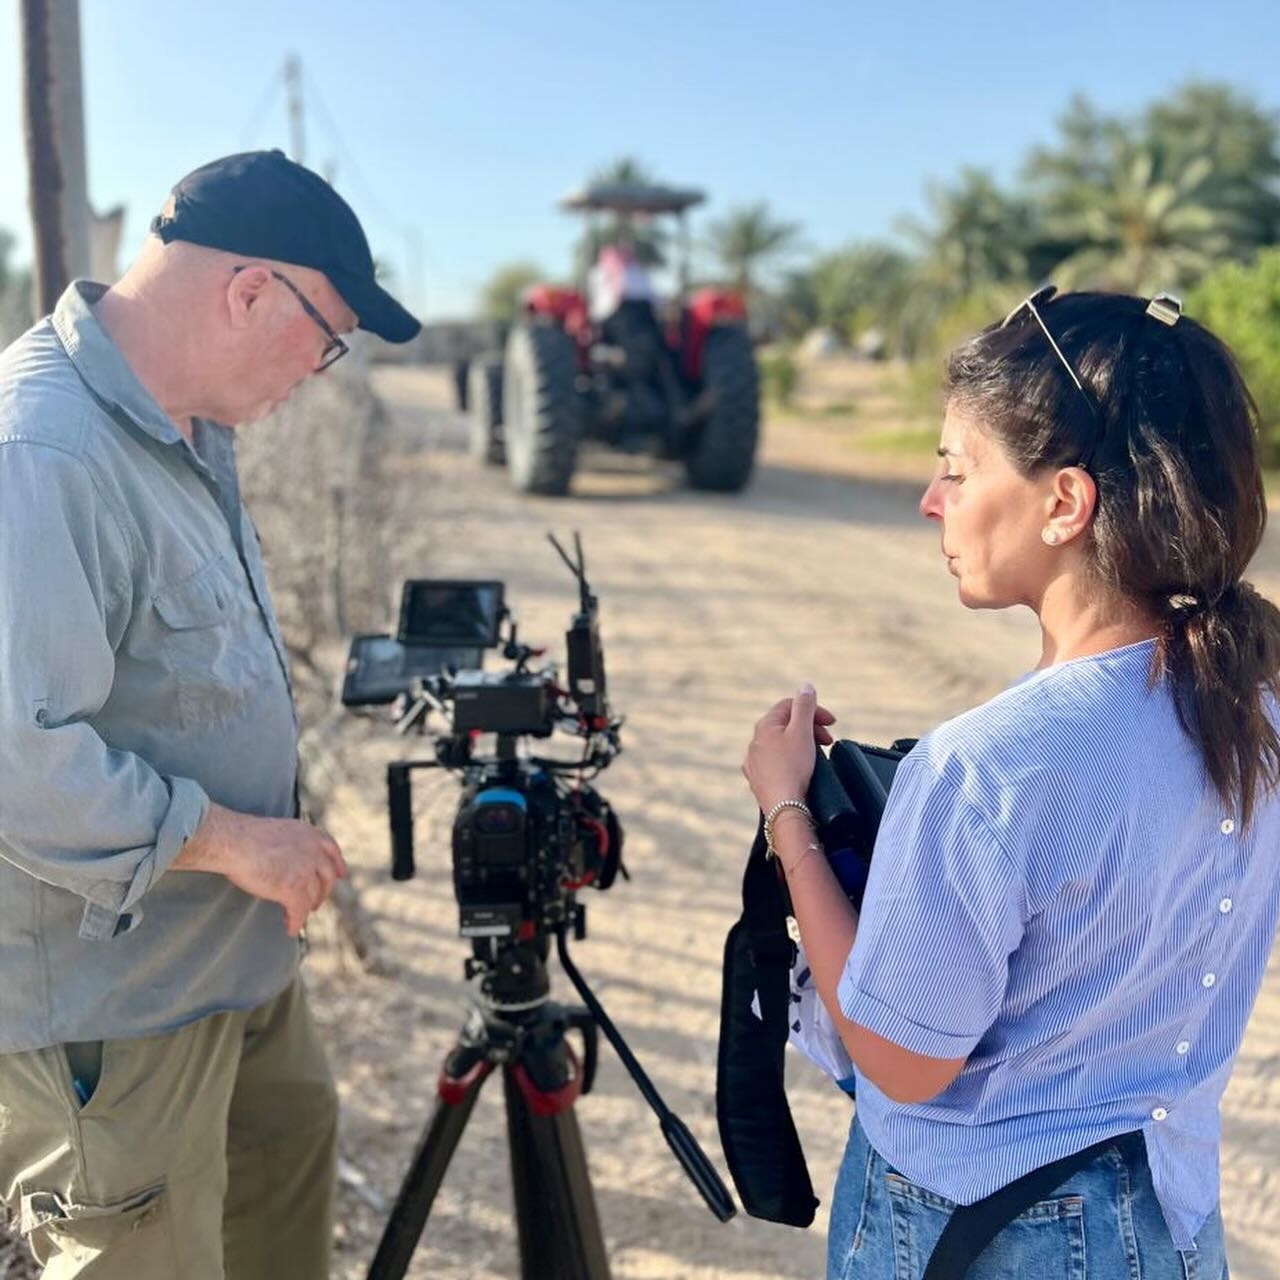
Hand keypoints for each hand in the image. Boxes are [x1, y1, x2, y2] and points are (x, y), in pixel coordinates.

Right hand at [176, 803, 347, 935]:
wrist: (234, 841)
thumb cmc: (245, 836)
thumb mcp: (279, 833)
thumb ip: (291, 845)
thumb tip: (289, 861)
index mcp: (310, 834)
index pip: (331, 850)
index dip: (337, 864)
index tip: (340, 875)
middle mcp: (313, 851)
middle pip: (326, 876)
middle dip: (322, 891)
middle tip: (315, 902)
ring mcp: (306, 870)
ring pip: (312, 896)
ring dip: (305, 908)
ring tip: (295, 915)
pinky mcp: (294, 888)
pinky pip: (299, 911)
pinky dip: (295, 922)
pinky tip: (290, 929)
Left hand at [742, 684, 836, 813]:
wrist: (784, 808)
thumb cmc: (792, 770)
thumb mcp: (802, 731)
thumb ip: (804, 706)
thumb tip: (805, 687)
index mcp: (764, 727)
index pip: (790, 706)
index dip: (813, 710)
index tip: (831, 722)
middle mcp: (755, 743)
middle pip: (786, 725)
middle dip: (810, 728)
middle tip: (827, 740)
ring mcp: (755, 763)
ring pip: (781, 745)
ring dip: (802, 745)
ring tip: (817, 756)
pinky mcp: (759, 780)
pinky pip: (777, 764)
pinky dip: (792, 762)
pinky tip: (801, 770)